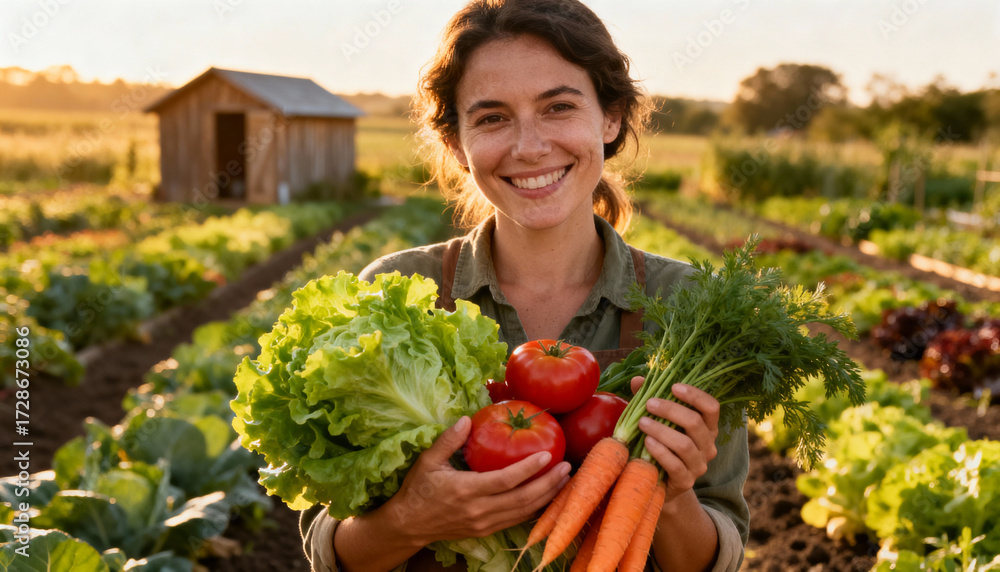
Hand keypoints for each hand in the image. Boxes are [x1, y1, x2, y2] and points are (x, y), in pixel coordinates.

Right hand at [384, 416, 571, 544]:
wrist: (408, 525)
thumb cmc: (418, 489)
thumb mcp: (428, 460)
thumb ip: (449, 440)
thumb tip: (469, 419)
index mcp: (467, 490)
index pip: (506, 480)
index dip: (529, 468)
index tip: (548, 454)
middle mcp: (480, 510)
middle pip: (523, 499)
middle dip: (548, 484)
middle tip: (567, 467)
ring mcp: (484, 523)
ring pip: (523, 512)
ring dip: (547, 497)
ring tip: (564, 481)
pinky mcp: (485, 531)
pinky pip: (516, 521)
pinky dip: (534, 509)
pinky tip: (546, 497)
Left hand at [630, 377, 719, 503]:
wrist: (658, 482)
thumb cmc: (659, 444)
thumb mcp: (657, 420)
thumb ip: (649, 399)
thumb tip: (638, 379)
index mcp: (707, 427)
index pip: (712, 407)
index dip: (695, 395)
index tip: (674, 387)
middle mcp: (708, 446)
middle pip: (695, 423)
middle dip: (671, 410)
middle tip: (649, 404)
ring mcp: (699, 465)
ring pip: (685, 445)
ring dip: (661, 430)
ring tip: (642, 423)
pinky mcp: (686, 482)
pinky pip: (675, 465)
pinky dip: (660, 451)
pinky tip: (647, 442)